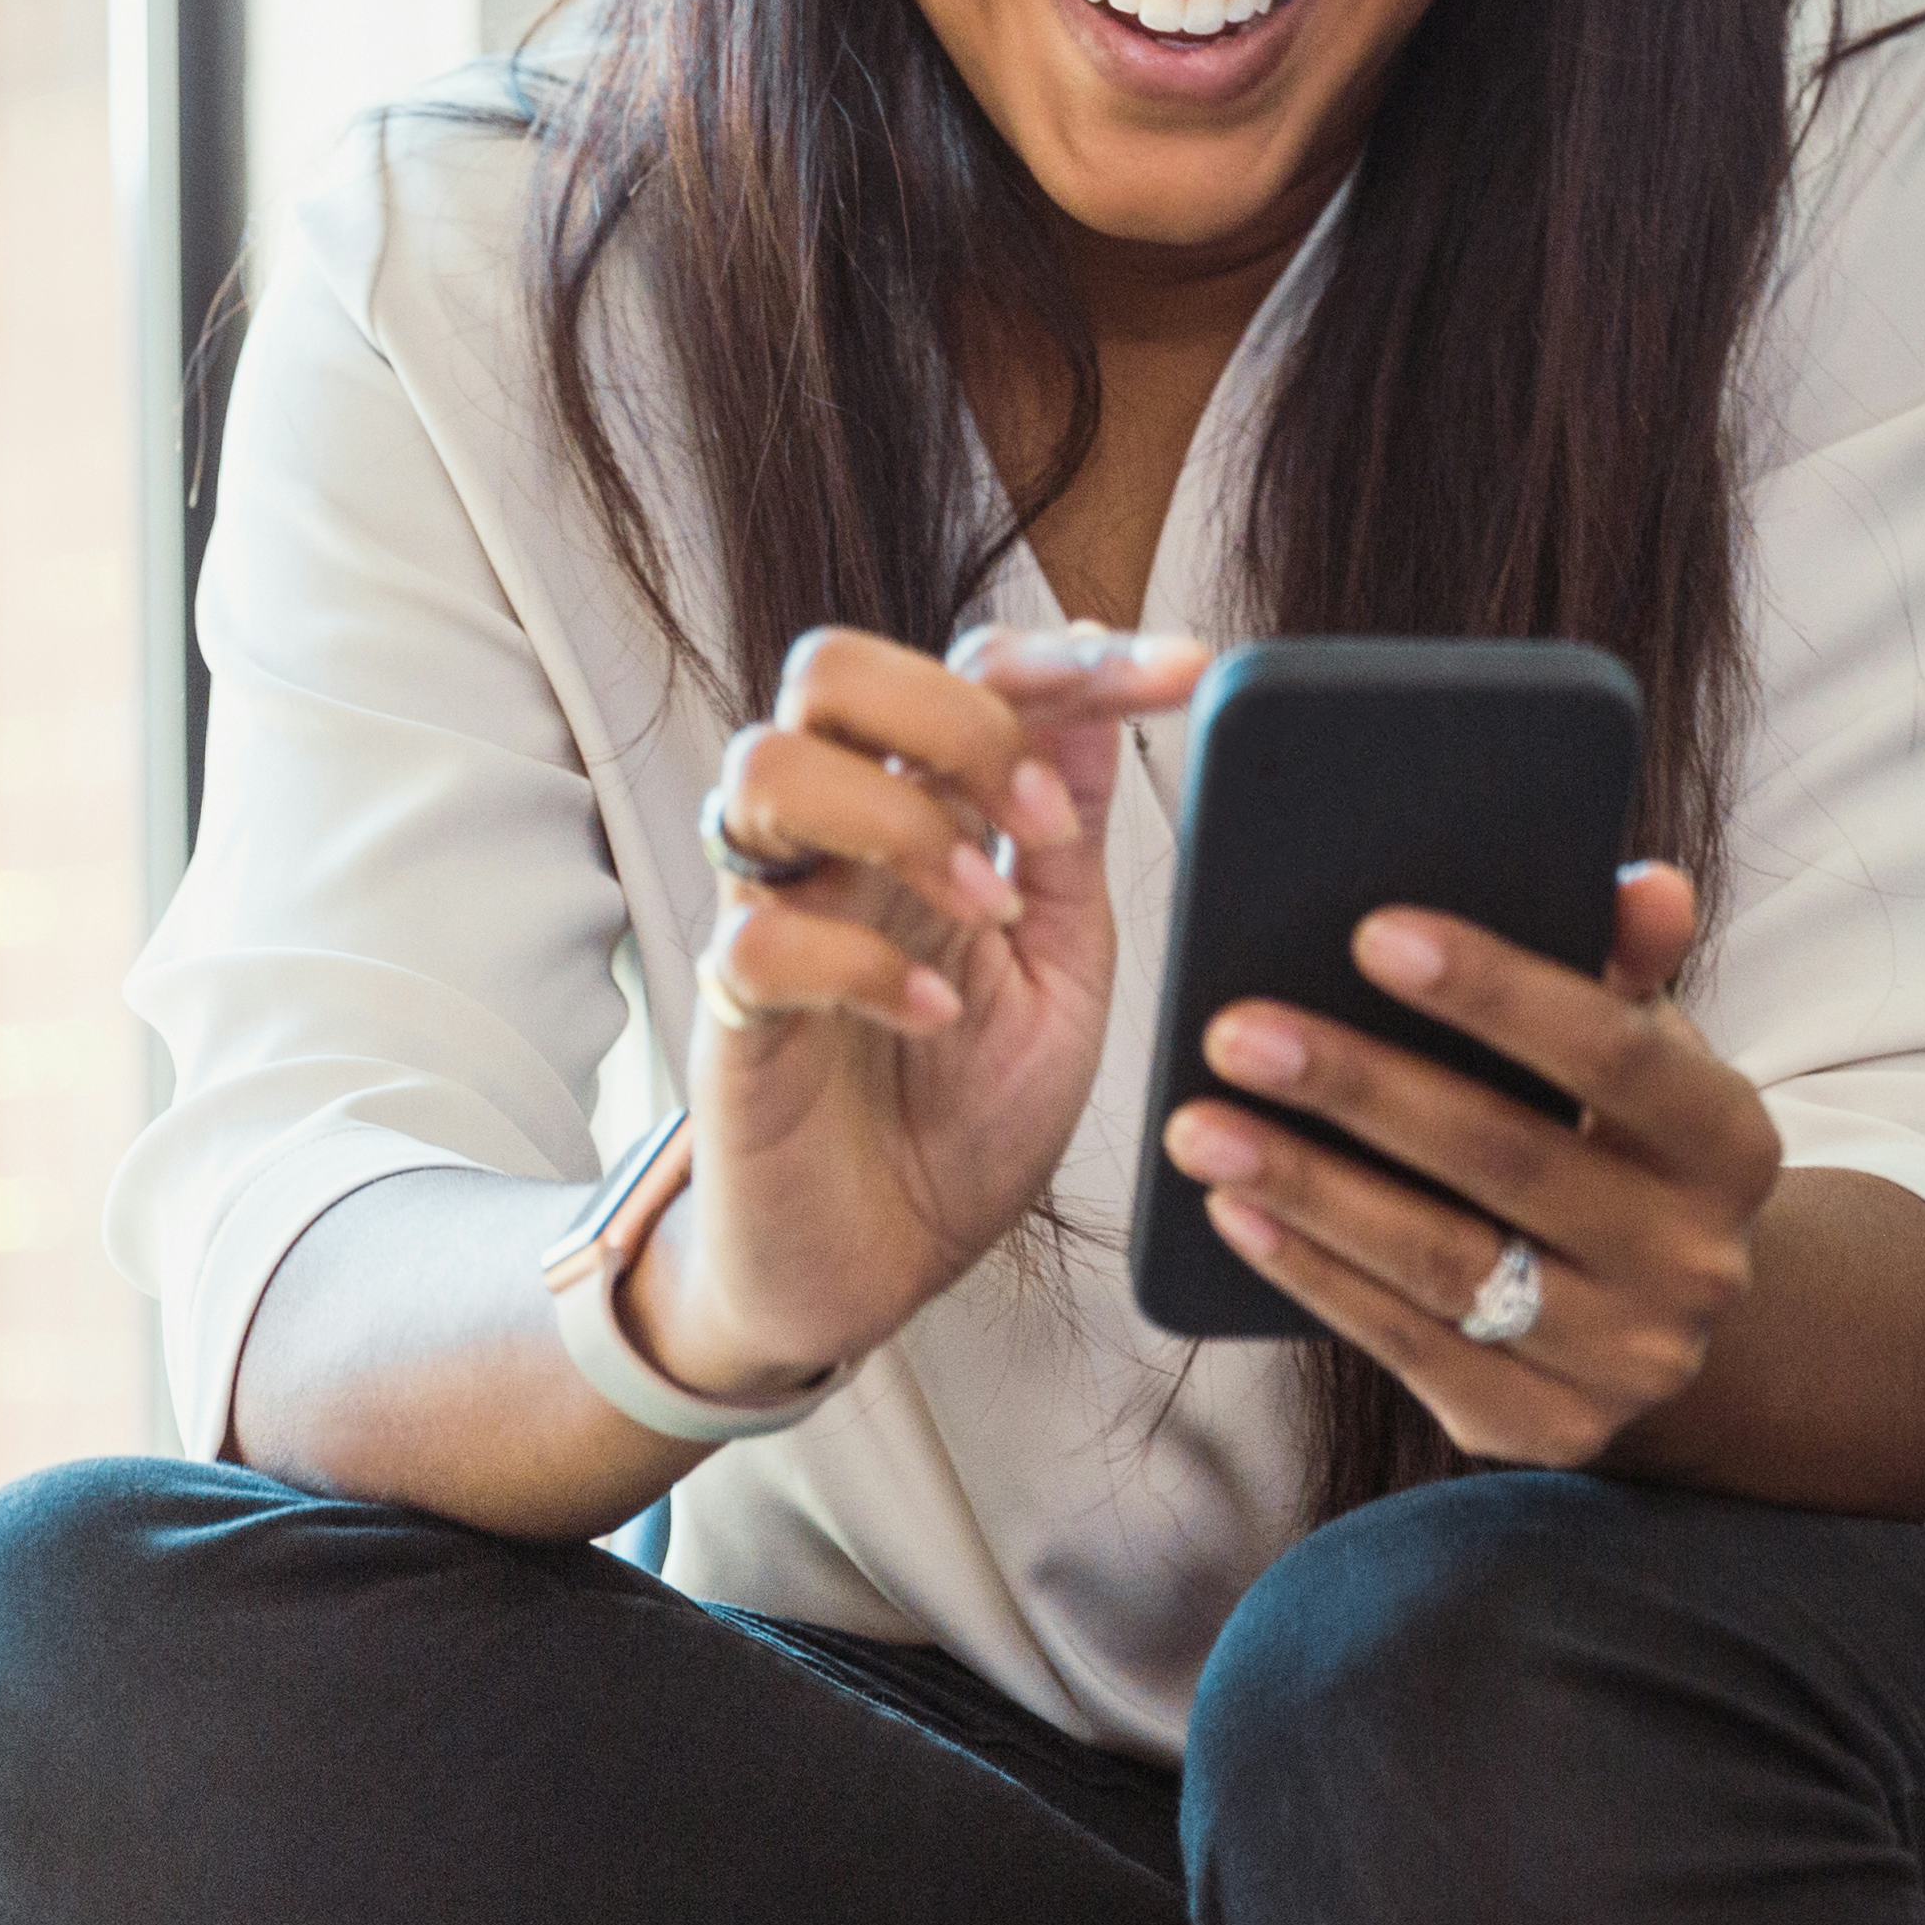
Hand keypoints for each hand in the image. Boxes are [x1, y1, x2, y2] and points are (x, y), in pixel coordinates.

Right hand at [636, 620, 1207, 1404]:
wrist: (875, 1270)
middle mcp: (833, 841)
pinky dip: (864, 966)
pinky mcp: (733, 1016)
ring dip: (899, 821)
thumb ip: (1065, 836)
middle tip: (1039, 823)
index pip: (970, 668)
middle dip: (957, 714)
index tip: (1190, 673)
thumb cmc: (960, 1117)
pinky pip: (762, 938)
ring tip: (983, 910)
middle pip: (831, 667)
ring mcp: (770, 916)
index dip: (1078, 655)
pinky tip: (933, 1017)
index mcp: (918, 812)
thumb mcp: (1057, 963)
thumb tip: (1106, 691)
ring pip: (765, 765)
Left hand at [1157, 862, 1781, 1468]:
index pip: (1615, 1052)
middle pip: (1508, 1159)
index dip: (1497, 992)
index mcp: (1729, 1144)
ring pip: (1445, 1264)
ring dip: (1308, 1191)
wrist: (1661, 1309)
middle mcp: (1696, 1262)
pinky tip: (1236, 1215)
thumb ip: (1625, 964)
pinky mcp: (1551, 1430)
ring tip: (1200, 1129)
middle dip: (1359, 1090)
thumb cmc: (1619, 1136)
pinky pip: (1412, 1347)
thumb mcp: (1641, 1048)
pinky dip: (1314, 1278)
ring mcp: (1627, 1360)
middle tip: (1233, 1033)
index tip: (1369, 933)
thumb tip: (1644, 886)